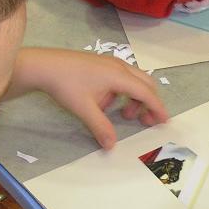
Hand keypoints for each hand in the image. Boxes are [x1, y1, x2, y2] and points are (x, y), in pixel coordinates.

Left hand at [10, 48, 167, 148]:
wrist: (44, 65)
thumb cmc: (65, 85)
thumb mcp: (84, 109)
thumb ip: (101, 127)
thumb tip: (112, 145)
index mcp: (119, 76)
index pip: (146, 93)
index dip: (157, 107)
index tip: (164, 121)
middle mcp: (119, 66)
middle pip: (145, 83)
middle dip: (149, 103)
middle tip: (145, 120)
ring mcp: (110, 63)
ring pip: (134, 80)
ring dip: (135, 98)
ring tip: (123, 113)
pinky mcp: (102, 64)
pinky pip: (122, 78)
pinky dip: (123, 91)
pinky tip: (107, 102)